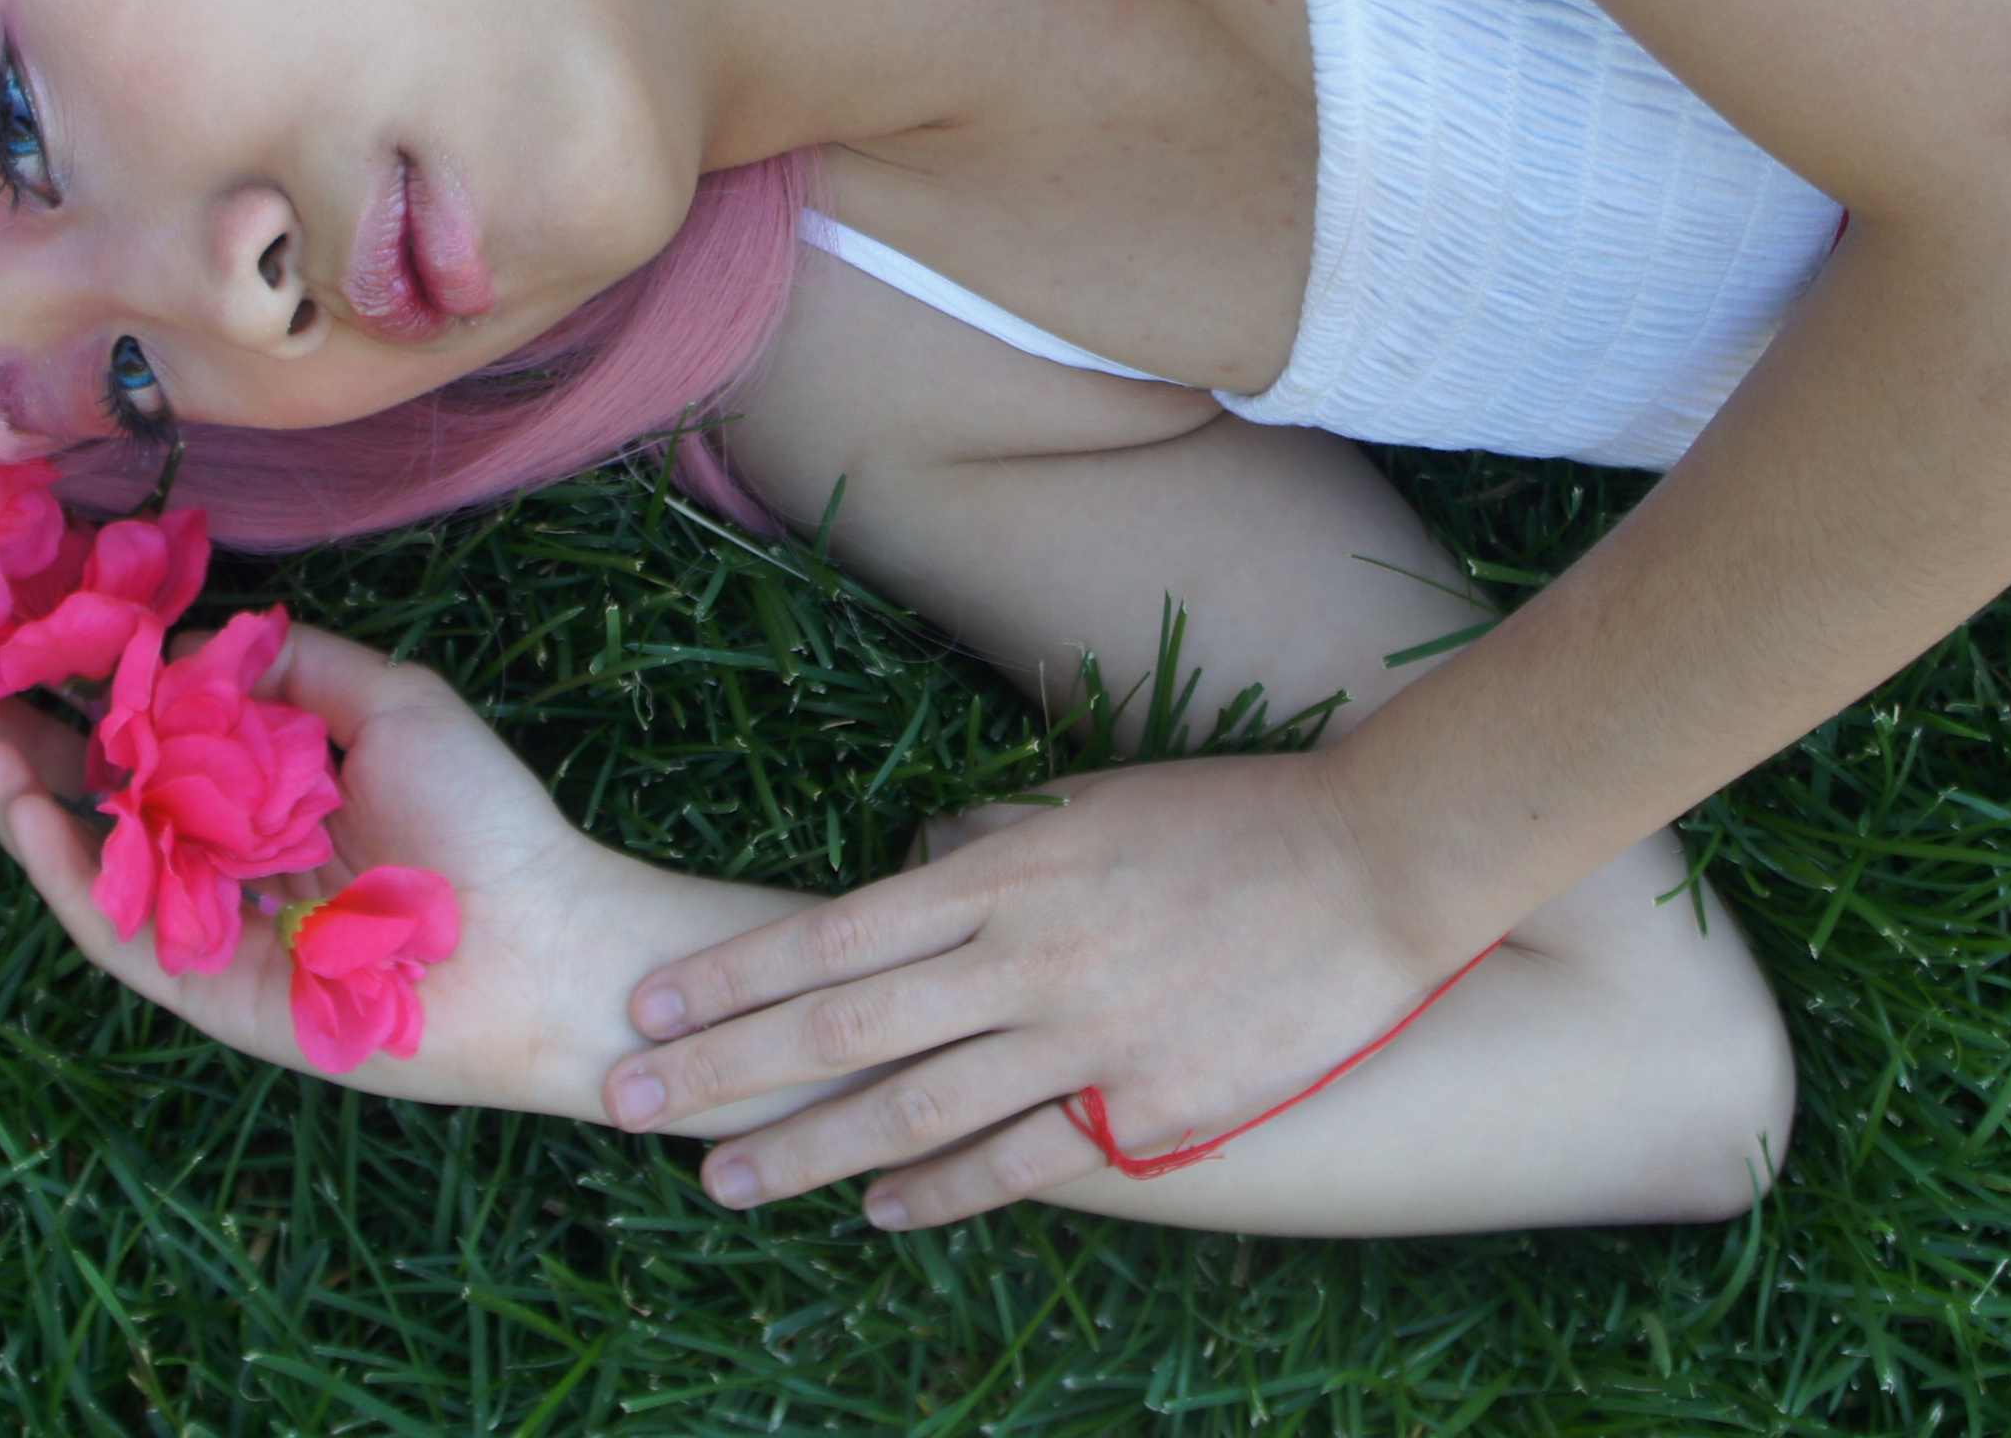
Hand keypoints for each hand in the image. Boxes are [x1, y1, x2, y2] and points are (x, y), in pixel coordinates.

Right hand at [0, 621, 613, 1111]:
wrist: (541, 944)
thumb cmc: (485, 821)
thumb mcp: (391, 704)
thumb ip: (291, 667)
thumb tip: (185, 640)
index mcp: (266, 792)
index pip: (155, 734)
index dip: (87, 691)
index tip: (25, 640)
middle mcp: (225, 857)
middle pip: (100, 797)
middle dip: (26, 745)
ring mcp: (207, 925)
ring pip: (94, 864)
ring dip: (28, 807)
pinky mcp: (203, 987)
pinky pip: (118, 932)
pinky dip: (70, 875)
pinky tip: (34, 814)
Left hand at [601, 748, 1484, 1228]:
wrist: (1380, 864)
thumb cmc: (1232, 819)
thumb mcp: (1092, 802)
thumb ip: (994, 847)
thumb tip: (912, 870)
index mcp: (1009, 871)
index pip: (833, 931)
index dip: (734, 976)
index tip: (653, 1007)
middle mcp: (1028, 956)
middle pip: (842, 1026)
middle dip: (725, 1068)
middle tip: (630, 1102)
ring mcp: (1087, 1038)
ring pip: (911, 1106)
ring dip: (804, 1149)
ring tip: (723, 1179)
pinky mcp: (1148, 1103)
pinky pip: (1020, 1159)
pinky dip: (939, 1188)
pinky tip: (879, 1208)